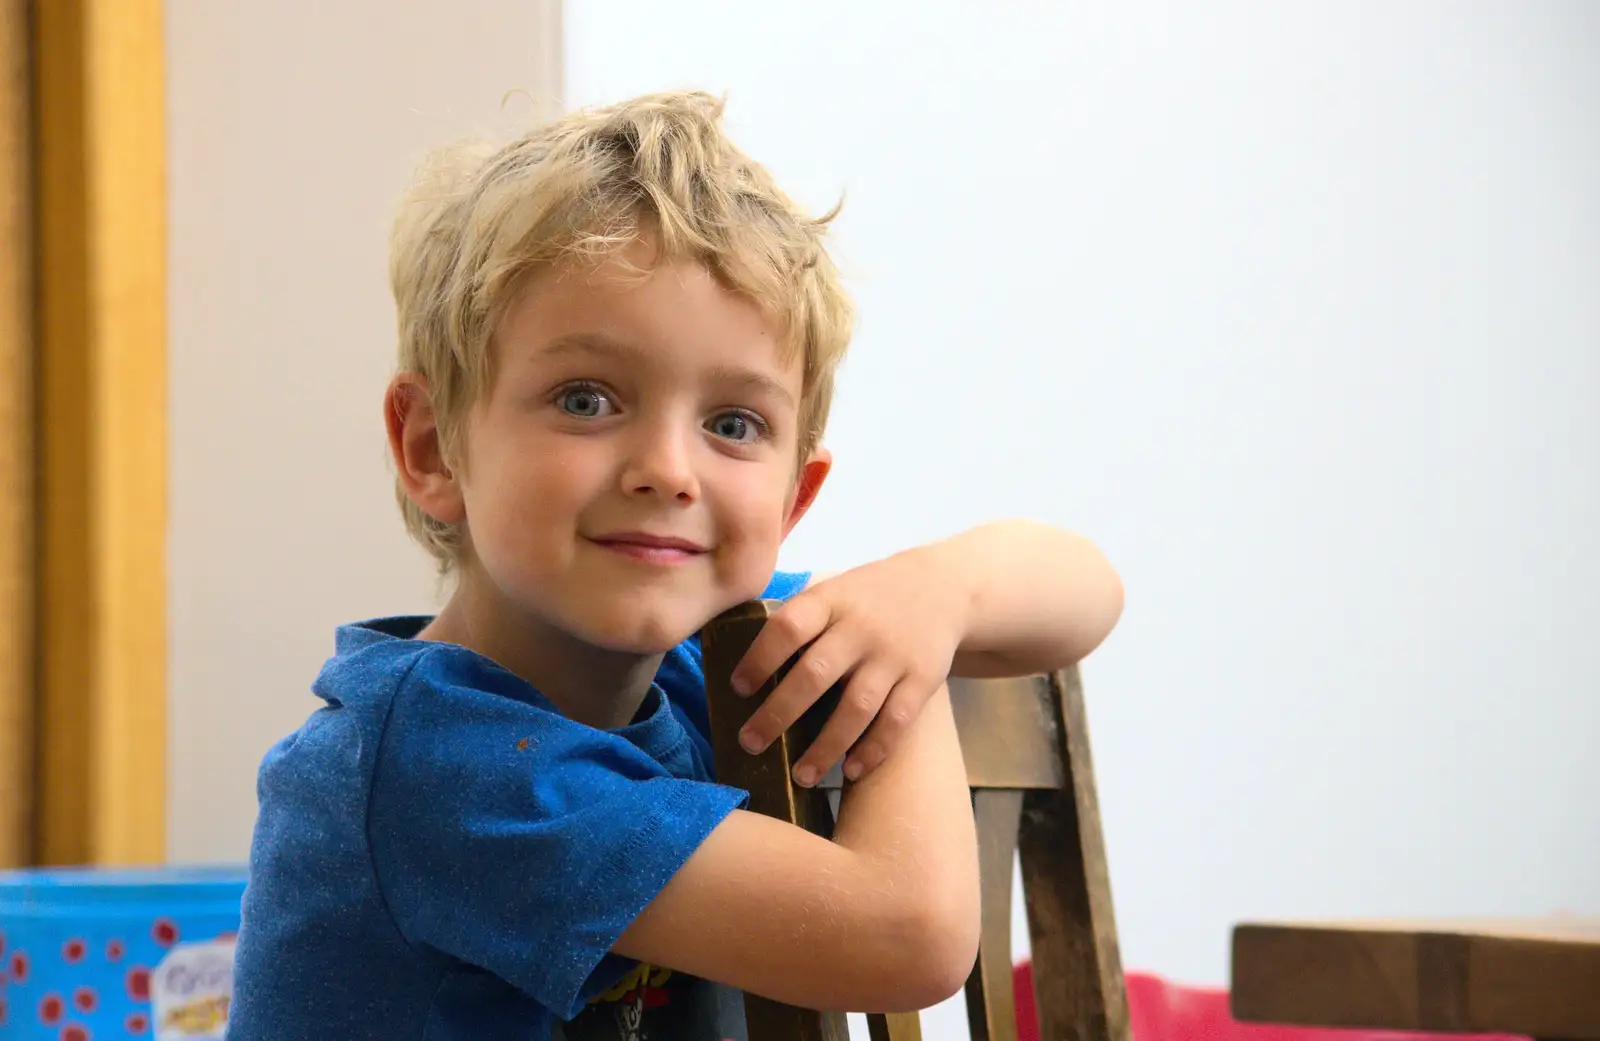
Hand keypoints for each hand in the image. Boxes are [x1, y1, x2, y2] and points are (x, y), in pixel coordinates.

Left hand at [729, 546, 967, 786]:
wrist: (943, 588)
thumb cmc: (867, 598)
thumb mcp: (834, 591)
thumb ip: (799, 620)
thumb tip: (739, 664)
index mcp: (831, 601)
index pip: (788, 627)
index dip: (759, 658)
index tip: (739, 688)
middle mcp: (861, 628)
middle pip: (815, 674)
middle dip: (778, 713)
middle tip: (750, 743)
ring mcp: (894, 655)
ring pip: (856, 707)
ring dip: (825, 747)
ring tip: (800, 777)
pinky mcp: (923, 680)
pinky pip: (896, 721)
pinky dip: (873, 749)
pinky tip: (851, 771)